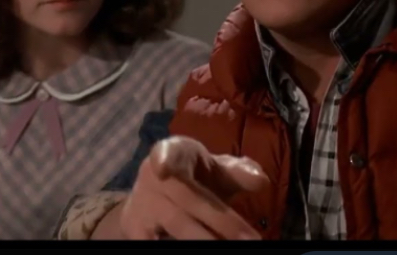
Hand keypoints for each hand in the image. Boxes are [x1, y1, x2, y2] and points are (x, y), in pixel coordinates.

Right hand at [118, 136, 268, 239]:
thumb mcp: (216, 171)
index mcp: (175, 152)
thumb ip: (238, 173)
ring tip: (227, 250)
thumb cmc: (194, 180)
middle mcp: (153, 175)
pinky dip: (174, 246)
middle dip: (221, 220)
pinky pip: (157, 240)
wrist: (153, 199)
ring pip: (175, 223)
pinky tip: (193, 251)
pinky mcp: (137, 228)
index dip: (165, 158)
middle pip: (187, 197)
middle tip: (250, 240)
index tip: (163, 167)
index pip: (169, 151)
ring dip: (204, 238)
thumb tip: (259, 179)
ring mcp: (143, 203)